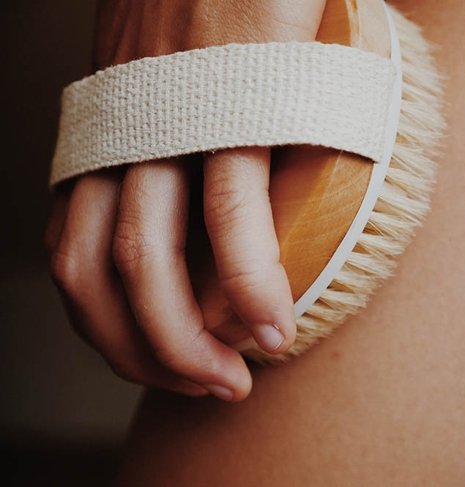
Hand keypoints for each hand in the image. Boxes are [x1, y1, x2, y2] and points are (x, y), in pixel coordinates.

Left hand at [44, 0, 326, 400]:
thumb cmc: (217, 7)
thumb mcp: (169, 88)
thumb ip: (165, 147)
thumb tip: (204, 213)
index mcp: (102, 136)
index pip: (74, 257)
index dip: (109, 329)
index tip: (161, 362)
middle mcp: (118, 135)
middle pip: (97, 273)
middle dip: (144, 352)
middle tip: (204, 386)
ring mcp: (168, 123)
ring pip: (147, 257)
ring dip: (185, 338)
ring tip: (231, 376)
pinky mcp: (229, 106)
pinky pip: (228, 213)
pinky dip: (247, 282)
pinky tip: (272, 324)